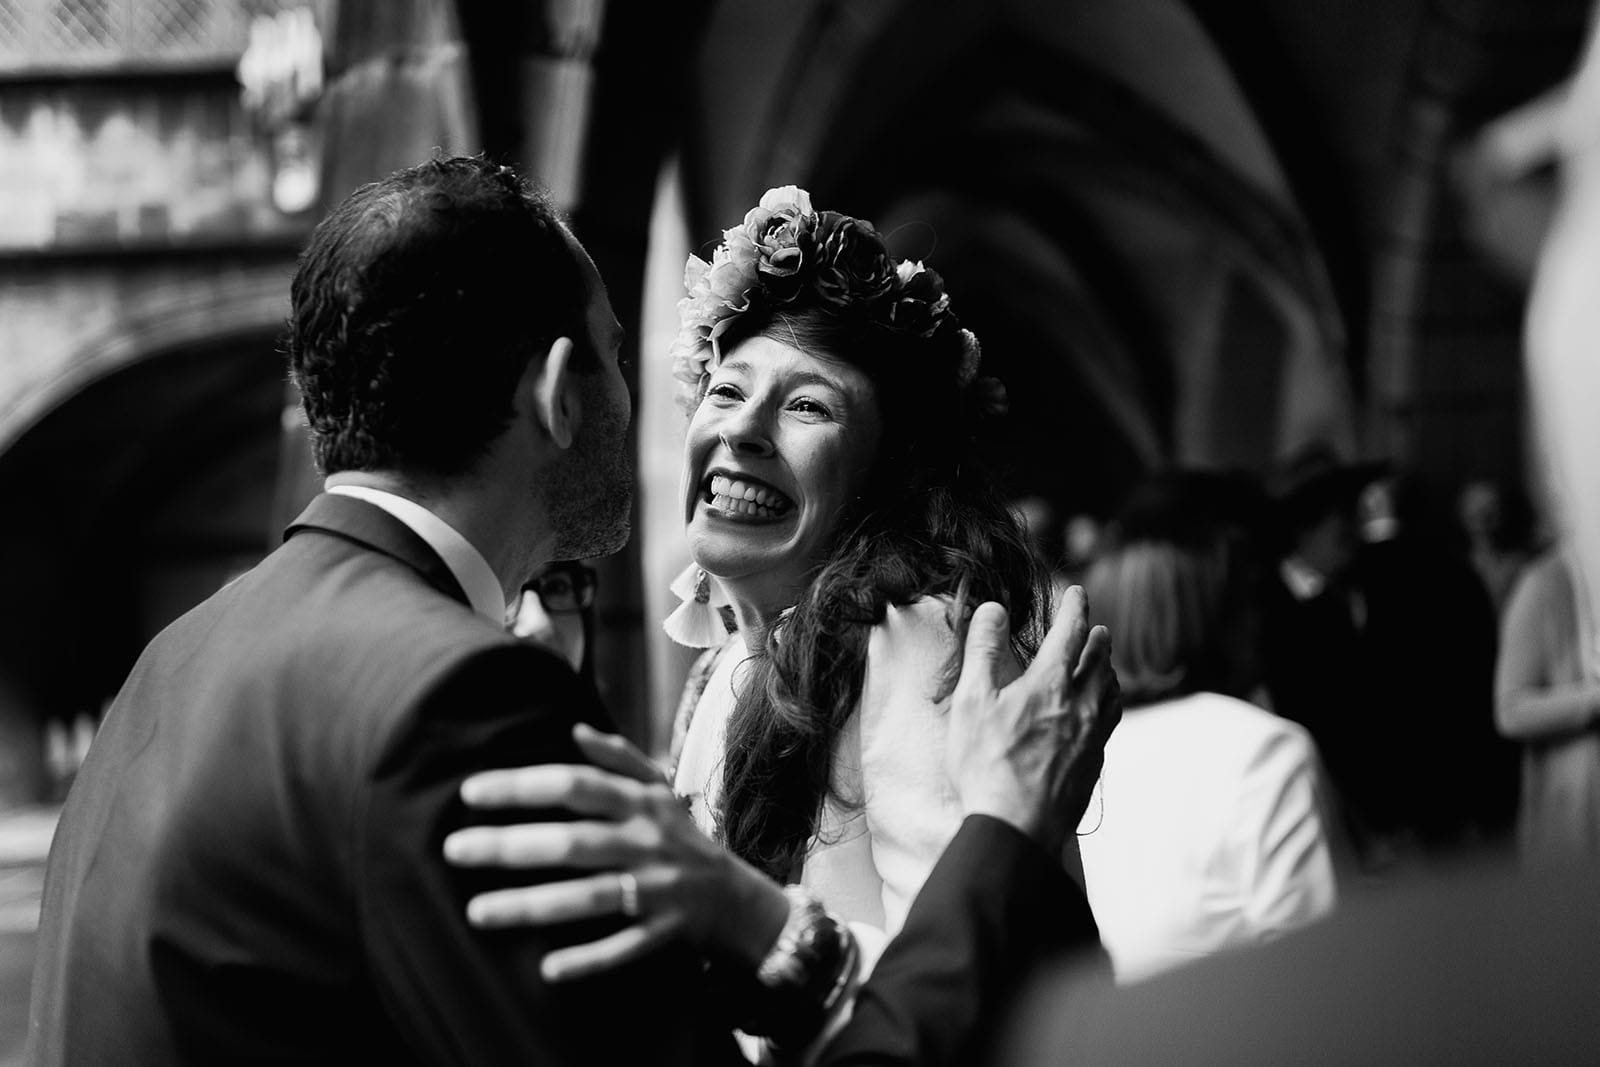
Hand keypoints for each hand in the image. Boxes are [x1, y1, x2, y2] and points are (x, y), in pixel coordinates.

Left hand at [442, 723, 787, 981]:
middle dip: (512, 846)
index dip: (523, 787)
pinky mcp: (667, 932)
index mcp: (643, 804)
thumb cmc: (686, 841)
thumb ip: (621, 758)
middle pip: (574, 842)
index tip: (471, 792)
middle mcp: (649, 842)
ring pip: (591, 897)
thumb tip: (576, 731)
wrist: (744, 900)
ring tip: (477, 912)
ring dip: (534, 905)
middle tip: (454, 850)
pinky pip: (624, 947)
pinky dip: (589, 958)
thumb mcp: (662, 791)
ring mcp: (659, 890)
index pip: (576, 786)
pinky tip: (548, 968)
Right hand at [946, 585, 1119, 855]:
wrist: (1017, 826)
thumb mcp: (972, 701)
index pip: (1070, 632)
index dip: (1074, 607)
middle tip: (1095, 627)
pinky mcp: (1093, 763)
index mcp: (1051, 684)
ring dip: (1108, 669)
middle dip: (1097, 637)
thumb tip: (993, 610)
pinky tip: (1100, 712)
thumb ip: (983, 651)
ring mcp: (1092, 736)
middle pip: (1100, 660)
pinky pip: (1110, 721)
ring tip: (1103, 664)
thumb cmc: (987, 764)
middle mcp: (1081, 705)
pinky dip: (1108, 702)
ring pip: (1112, 691)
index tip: (1076, 591)